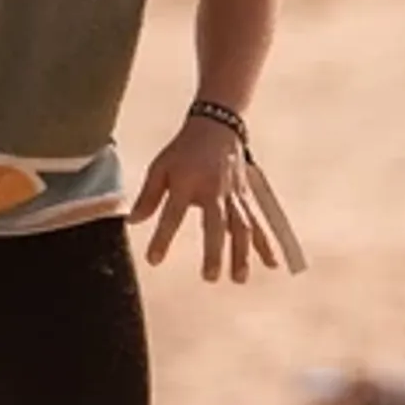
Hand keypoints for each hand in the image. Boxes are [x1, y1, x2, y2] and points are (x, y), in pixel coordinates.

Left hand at [132, 117, 281, 284]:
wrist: (217, 126)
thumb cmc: (184, 150)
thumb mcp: (160, 167)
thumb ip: (148, 196)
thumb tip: (133, 222)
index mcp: (187, 182)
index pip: (173, 214)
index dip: (162, 237)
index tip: (153, 260)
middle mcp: (213, 190)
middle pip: (216, 224)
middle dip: (214, 251)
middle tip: (209, 277)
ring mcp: (233, 195)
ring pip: (242, 226)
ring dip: (242, 253)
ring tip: (238, 278)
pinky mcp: (246, 197)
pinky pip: (258, 222)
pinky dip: (266, 243)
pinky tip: (271, 264)